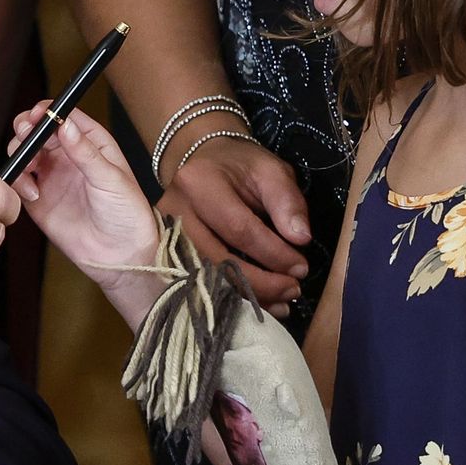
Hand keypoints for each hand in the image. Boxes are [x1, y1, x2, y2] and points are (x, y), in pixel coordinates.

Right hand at [6, 102, 158, 290]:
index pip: (64, 116)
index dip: (48, 111)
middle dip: (27, 129)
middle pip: (38, 131)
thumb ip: (85, 151)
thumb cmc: (127, 213)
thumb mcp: (111, 178)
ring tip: (31, 167)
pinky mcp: (38, 199)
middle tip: (26, 136)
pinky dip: (17, 180)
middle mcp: (68, 155)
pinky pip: (19, 181)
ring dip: (21, 153)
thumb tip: (66, 125)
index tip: (37, 114)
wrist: (120, 255)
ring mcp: (51, 176)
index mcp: (91, 143)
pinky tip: (32, 191)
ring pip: (25, 152)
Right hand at [160, 135, 308, 314]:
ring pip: (205, 279)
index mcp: (199, 182)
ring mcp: (164, 236)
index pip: (238, 228)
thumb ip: (287, 201)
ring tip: (281, 301)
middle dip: (260, 282)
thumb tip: (300, 239)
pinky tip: (257, 301)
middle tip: (293, 290)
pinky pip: (199, 284)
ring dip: (246, 295)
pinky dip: (232, 296)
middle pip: (217, 260)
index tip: (301, 268)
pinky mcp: (165, 254)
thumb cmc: (238, 166)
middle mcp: (173, 211)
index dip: (272, 253)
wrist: (200, 163)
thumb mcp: (270, 170)